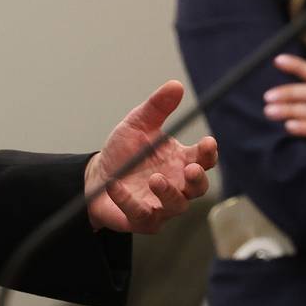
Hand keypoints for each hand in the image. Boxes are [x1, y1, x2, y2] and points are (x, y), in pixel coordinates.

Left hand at [85, 80, 217, 232]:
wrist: (96, 176)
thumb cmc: (124, 151)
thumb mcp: (137, 123)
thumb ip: (157, 107)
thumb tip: (175, 85)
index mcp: (181, 160)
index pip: (204, 159)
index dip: (208, 153)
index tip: (207, 142)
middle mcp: (177, 184)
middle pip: (198, 187)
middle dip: (198, 179)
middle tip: (190, 169)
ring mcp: (162, 205)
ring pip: (176, 205)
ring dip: (168, 193)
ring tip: (155, 179)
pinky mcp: (143, 220)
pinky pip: (141, 214)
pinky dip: (129, 201)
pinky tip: (116, 186)